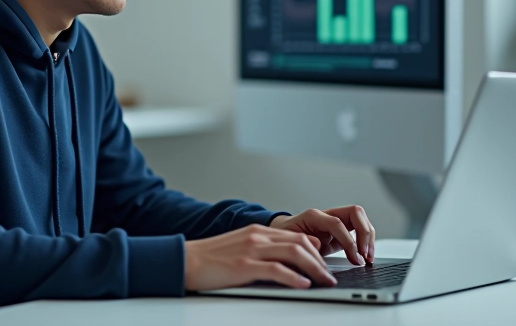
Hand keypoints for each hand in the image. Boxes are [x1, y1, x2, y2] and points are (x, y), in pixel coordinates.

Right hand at [183, 224, 337, 290]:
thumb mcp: (240, 246)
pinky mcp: (244, 266)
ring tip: (324, 281)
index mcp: (258, 231)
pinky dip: (294, 278)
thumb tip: (286, 260)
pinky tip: (303, 285)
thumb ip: (262, 249)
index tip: (324, 264)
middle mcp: (257, 236)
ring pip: (294, 253)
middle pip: (301, 242)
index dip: (316, 249)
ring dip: (315, 268)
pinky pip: (276, 270)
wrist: (185, 260)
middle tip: (330, 276)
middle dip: (321, 260)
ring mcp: (251, 250)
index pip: (297, 234)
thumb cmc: (210, 258)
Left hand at [268, 205, 375, 264]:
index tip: (355, 258)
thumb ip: (302, 244)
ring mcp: (336, 221)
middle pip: (355, 212)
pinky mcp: (341, 231)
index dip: (348, 241)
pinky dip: (366, 242)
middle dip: (364, 234)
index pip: (337, 223)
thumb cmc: (284, 240)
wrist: (281, 237)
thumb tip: (318, 247)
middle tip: (366, 255)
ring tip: (368, 258)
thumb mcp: (289, 244)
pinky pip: (359, 230)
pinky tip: (365, 256)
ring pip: (361, 219)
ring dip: (369, 238)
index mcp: (313, 216)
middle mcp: (327, 215)